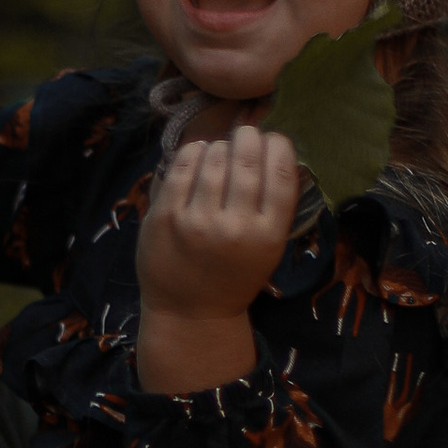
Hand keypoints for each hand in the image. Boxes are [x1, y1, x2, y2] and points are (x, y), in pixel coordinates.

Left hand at [135, 125, 300, 393]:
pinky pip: (182, 167)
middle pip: (247, 159)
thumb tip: (273, 146)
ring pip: (214, 158)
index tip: (272, 139)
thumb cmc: (234, 275)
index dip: (278, 144)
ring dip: (219, 147)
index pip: (281, 171)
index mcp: (269, 235)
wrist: (190, 313)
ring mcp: (198, 221)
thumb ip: (274, 205)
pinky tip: (198, 155)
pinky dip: (193, 153)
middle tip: (245, 134)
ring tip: (220, 151)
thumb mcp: (268, 249)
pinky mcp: (166, 217)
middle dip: (247, 137)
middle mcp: (236, 227)